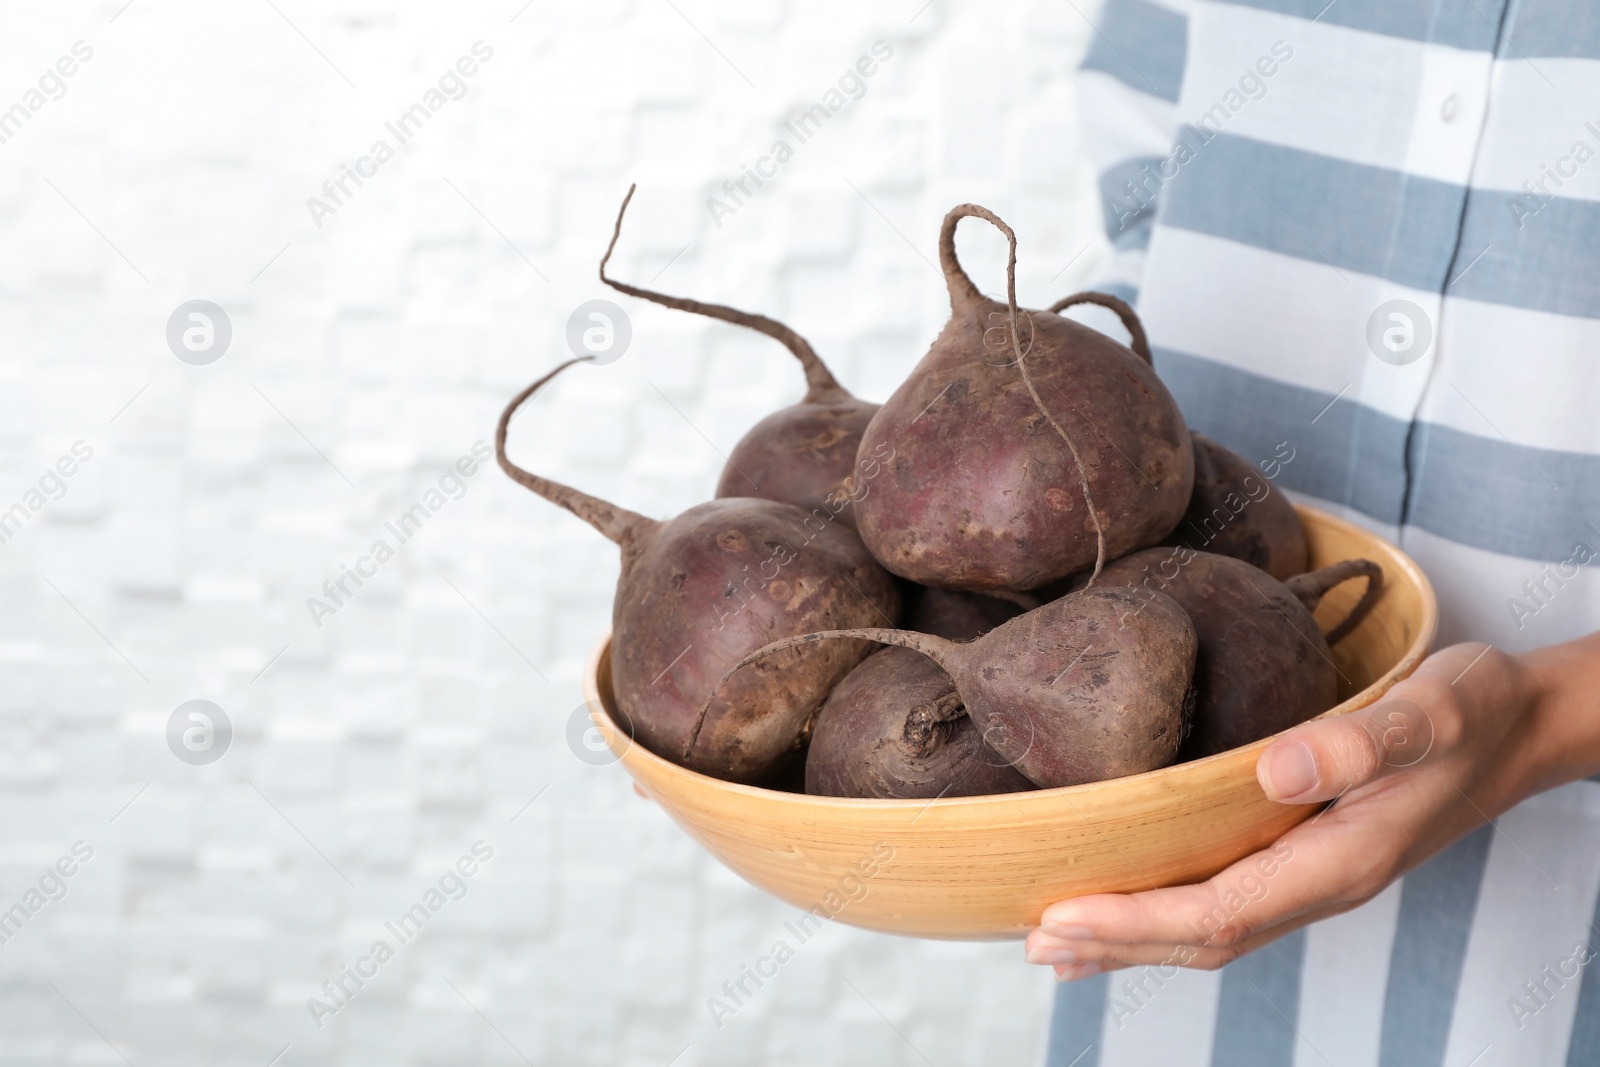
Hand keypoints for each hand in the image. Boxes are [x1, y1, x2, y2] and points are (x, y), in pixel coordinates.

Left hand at [1023, 638, 1598, 979]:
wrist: (1521, 727)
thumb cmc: (1473, 714)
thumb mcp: (1431, 714)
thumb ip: (1358, 744)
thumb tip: (1275, 769)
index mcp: (1341, 862)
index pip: (1218, 913)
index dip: (1136, 921)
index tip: (1063, 916)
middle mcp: (1322, 885)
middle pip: (1204, 938)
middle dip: (1117, 943)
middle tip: (1034, 941)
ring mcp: (1316, 878)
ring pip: (1212, 931)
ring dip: (1134, 941)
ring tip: (1057, 945)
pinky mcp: (1309, 858)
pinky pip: (1228, 905)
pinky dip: (1166, 919)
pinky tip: (1129, 912)